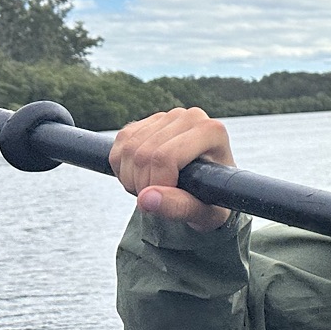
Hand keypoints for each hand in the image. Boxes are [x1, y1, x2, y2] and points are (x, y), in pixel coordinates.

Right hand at [109, 108, 236, 230]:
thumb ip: (178, 207)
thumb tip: (145, 199)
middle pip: (144, 154)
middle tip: (158, 200)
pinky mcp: (145, 123)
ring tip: (152, 191)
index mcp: (211, 131)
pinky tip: (141, 179)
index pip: (165, 157)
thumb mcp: (201, 212)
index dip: (156, 184)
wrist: (205, 190)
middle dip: (142, 185)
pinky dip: (121, 170)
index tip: (166, 202)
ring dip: (130, 179)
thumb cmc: (209, 201)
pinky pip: (119, 147)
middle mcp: (190, 117)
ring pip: (128, 150)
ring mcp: (166, 117)